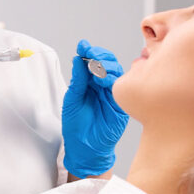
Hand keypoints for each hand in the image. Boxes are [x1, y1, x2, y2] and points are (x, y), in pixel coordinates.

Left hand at [62, 39, 127, 177]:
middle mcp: (103, 86)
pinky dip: (111, 80)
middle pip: (108, 62)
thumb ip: (78, 79)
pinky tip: (102, 80)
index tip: (83, 46)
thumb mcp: (72, 99)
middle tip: (90, 54)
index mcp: (91, 83)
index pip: (94, 62)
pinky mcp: (120, 104)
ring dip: (105, 65)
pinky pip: (120, 87)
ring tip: (94, 69)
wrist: (84, 148)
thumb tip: (77, 59)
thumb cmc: (76, 126)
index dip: (89, 52)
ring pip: (116, 71)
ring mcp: (112, 94)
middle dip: (99, 55)